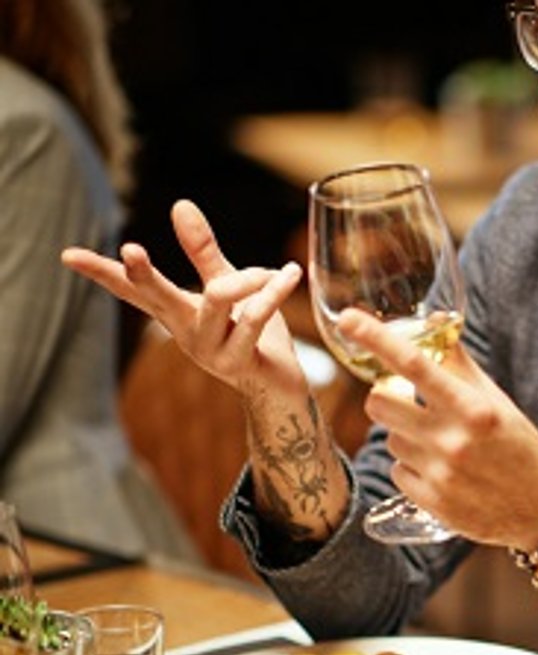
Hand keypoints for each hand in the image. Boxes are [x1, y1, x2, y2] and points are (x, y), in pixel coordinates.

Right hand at [61, 200, 306, 399]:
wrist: (280, 387)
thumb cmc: (252, 332)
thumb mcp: (228, 285)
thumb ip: (203, 251)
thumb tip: (179, 203)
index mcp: (175, 313)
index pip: (131, 290)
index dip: (101, 273)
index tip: (67, 255)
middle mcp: (185, 332)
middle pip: (157, 298)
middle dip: (144, 275)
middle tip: (130, 250)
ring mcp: (208, 350)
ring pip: (216, 300)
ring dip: (247, 279)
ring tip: (274, 270)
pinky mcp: (238, 362)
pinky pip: (252, 318)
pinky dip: (274, 292)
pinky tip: (290, 275)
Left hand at [335, 309, 537, 549]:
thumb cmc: (519, 445)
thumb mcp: (496, 400)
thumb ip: (459, 364)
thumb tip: (435, 321)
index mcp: (473, 408)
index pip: (415, 364)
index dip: (376, 339)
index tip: (348, 320)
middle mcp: (453, 440)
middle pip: (380, 403)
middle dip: (386, 396)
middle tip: (406, 401)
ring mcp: (440, 474)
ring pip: (389, 438)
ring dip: (406, 435)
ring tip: (440, 444)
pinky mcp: (431, 502)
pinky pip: (398, 471)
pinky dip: (412, 467)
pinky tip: (441, 471)